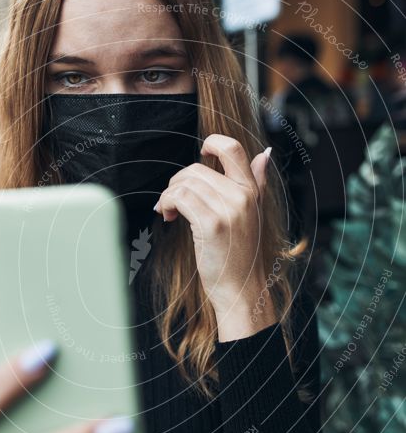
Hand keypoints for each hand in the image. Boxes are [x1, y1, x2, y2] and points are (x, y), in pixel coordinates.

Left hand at [153, 135, 276, 339]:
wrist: (241, 289)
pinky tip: (167, 216)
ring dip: (169, 195)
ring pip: (184, 183)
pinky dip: (167, 204)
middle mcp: (242, 196)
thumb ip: (257, 183)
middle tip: (173, 201)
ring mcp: (228, 209)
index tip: (201, 154)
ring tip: (169, 210)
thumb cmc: (242, 255)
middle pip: (196, 169)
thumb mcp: (253, 214)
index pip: (234, 149)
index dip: (213, 143)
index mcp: (251, 191)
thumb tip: (265, 155)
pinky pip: (179, 198)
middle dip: (177, 182)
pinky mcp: (211, 224)